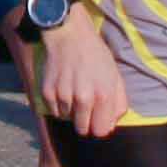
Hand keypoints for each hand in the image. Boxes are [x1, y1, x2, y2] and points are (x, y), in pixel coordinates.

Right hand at [35, 14, 127, 140]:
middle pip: (82, 129)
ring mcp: (63, 96)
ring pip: (68, 120)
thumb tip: (110, 124)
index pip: (101, 131)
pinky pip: (54, 112)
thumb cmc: (95, 55)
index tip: (98, 118)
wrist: (69, 35)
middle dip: (85, 121)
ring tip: (74, 92)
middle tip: (86, 106)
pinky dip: (59, 105)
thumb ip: (118, 103)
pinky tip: (64, 89)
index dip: (100, 126)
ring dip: (71, 111)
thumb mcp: (115, 76)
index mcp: (103, 95)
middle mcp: (83, 98)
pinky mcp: (48, 92)